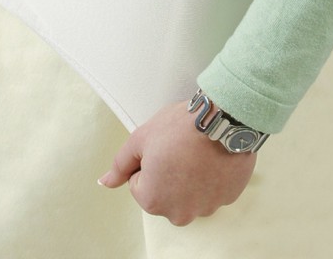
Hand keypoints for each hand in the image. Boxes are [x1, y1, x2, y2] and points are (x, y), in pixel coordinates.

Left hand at [98, 101, 256, 225]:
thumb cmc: (182, 128)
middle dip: (168, 173)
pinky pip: (212, 189)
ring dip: (190, 176)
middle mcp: (178, 213)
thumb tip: (105, 182)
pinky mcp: (227, 199)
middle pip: (164, 192)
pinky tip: (212, 157)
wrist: (223, 120)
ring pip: (189, 192)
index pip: (139, 182)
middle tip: (178, 149)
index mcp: (153, 201)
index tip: (161, 147)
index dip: (148, 160)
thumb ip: (120, 165)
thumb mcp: (140, 139)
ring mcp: (205, 208)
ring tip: (197, 151)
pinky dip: (211, 176)